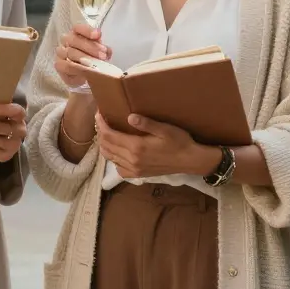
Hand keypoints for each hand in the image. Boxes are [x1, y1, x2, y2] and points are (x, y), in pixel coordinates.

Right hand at [54, 23, 111, 89]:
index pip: (78, 27)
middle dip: (90, 47)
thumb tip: (107, 50)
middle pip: (74, 40)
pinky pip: (66, 67)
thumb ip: (103, 48)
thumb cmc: (92, 58)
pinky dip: (77, 70)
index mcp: (77, 33)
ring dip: (84, 58)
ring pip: (70, 53)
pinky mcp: (59, 65)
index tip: (98, 35)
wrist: (84, 73)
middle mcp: (66, 40)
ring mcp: (61, 53)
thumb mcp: (100, 51)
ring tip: (96, 65)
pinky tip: (85, 73)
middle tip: (103, 55)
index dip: (88, 30)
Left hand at [95, 113, 218, 178]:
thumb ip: (146, 123)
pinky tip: (118, 152)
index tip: (99, 114)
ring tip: (107, 133)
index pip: (109, 135)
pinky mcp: (138, 175)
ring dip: (105, 145)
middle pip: (106, 146)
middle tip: (102, 121)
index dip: (101, 124)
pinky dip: (114, 159)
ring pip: (110, 158)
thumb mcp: (165, 129)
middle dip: (101, 132)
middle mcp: (132, 160)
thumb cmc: (179, 141)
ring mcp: (134, 169)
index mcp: (136, 147)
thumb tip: (129, 117)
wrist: (190, 160)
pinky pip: (118, 169)